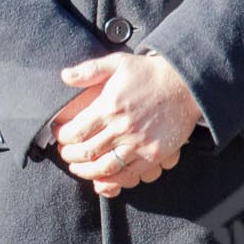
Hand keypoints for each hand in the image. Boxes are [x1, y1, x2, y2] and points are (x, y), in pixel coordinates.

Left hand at [51, 54, 201, 197]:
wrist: (185, 85)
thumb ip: (90, 70)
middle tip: (65, 154)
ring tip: (78, 168)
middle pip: (86, 152)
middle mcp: (122, 128)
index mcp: (110, 106)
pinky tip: (102, 178)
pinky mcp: (153, 155)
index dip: (62, 137)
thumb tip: (65, 76)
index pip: (76, 131)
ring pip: (104, 168)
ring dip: (86, 172)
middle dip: (70, 156)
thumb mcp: (118, 63)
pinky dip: (111, 180)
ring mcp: (139, 144)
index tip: (58, 136)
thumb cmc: (149, 73)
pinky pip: (128, 175)